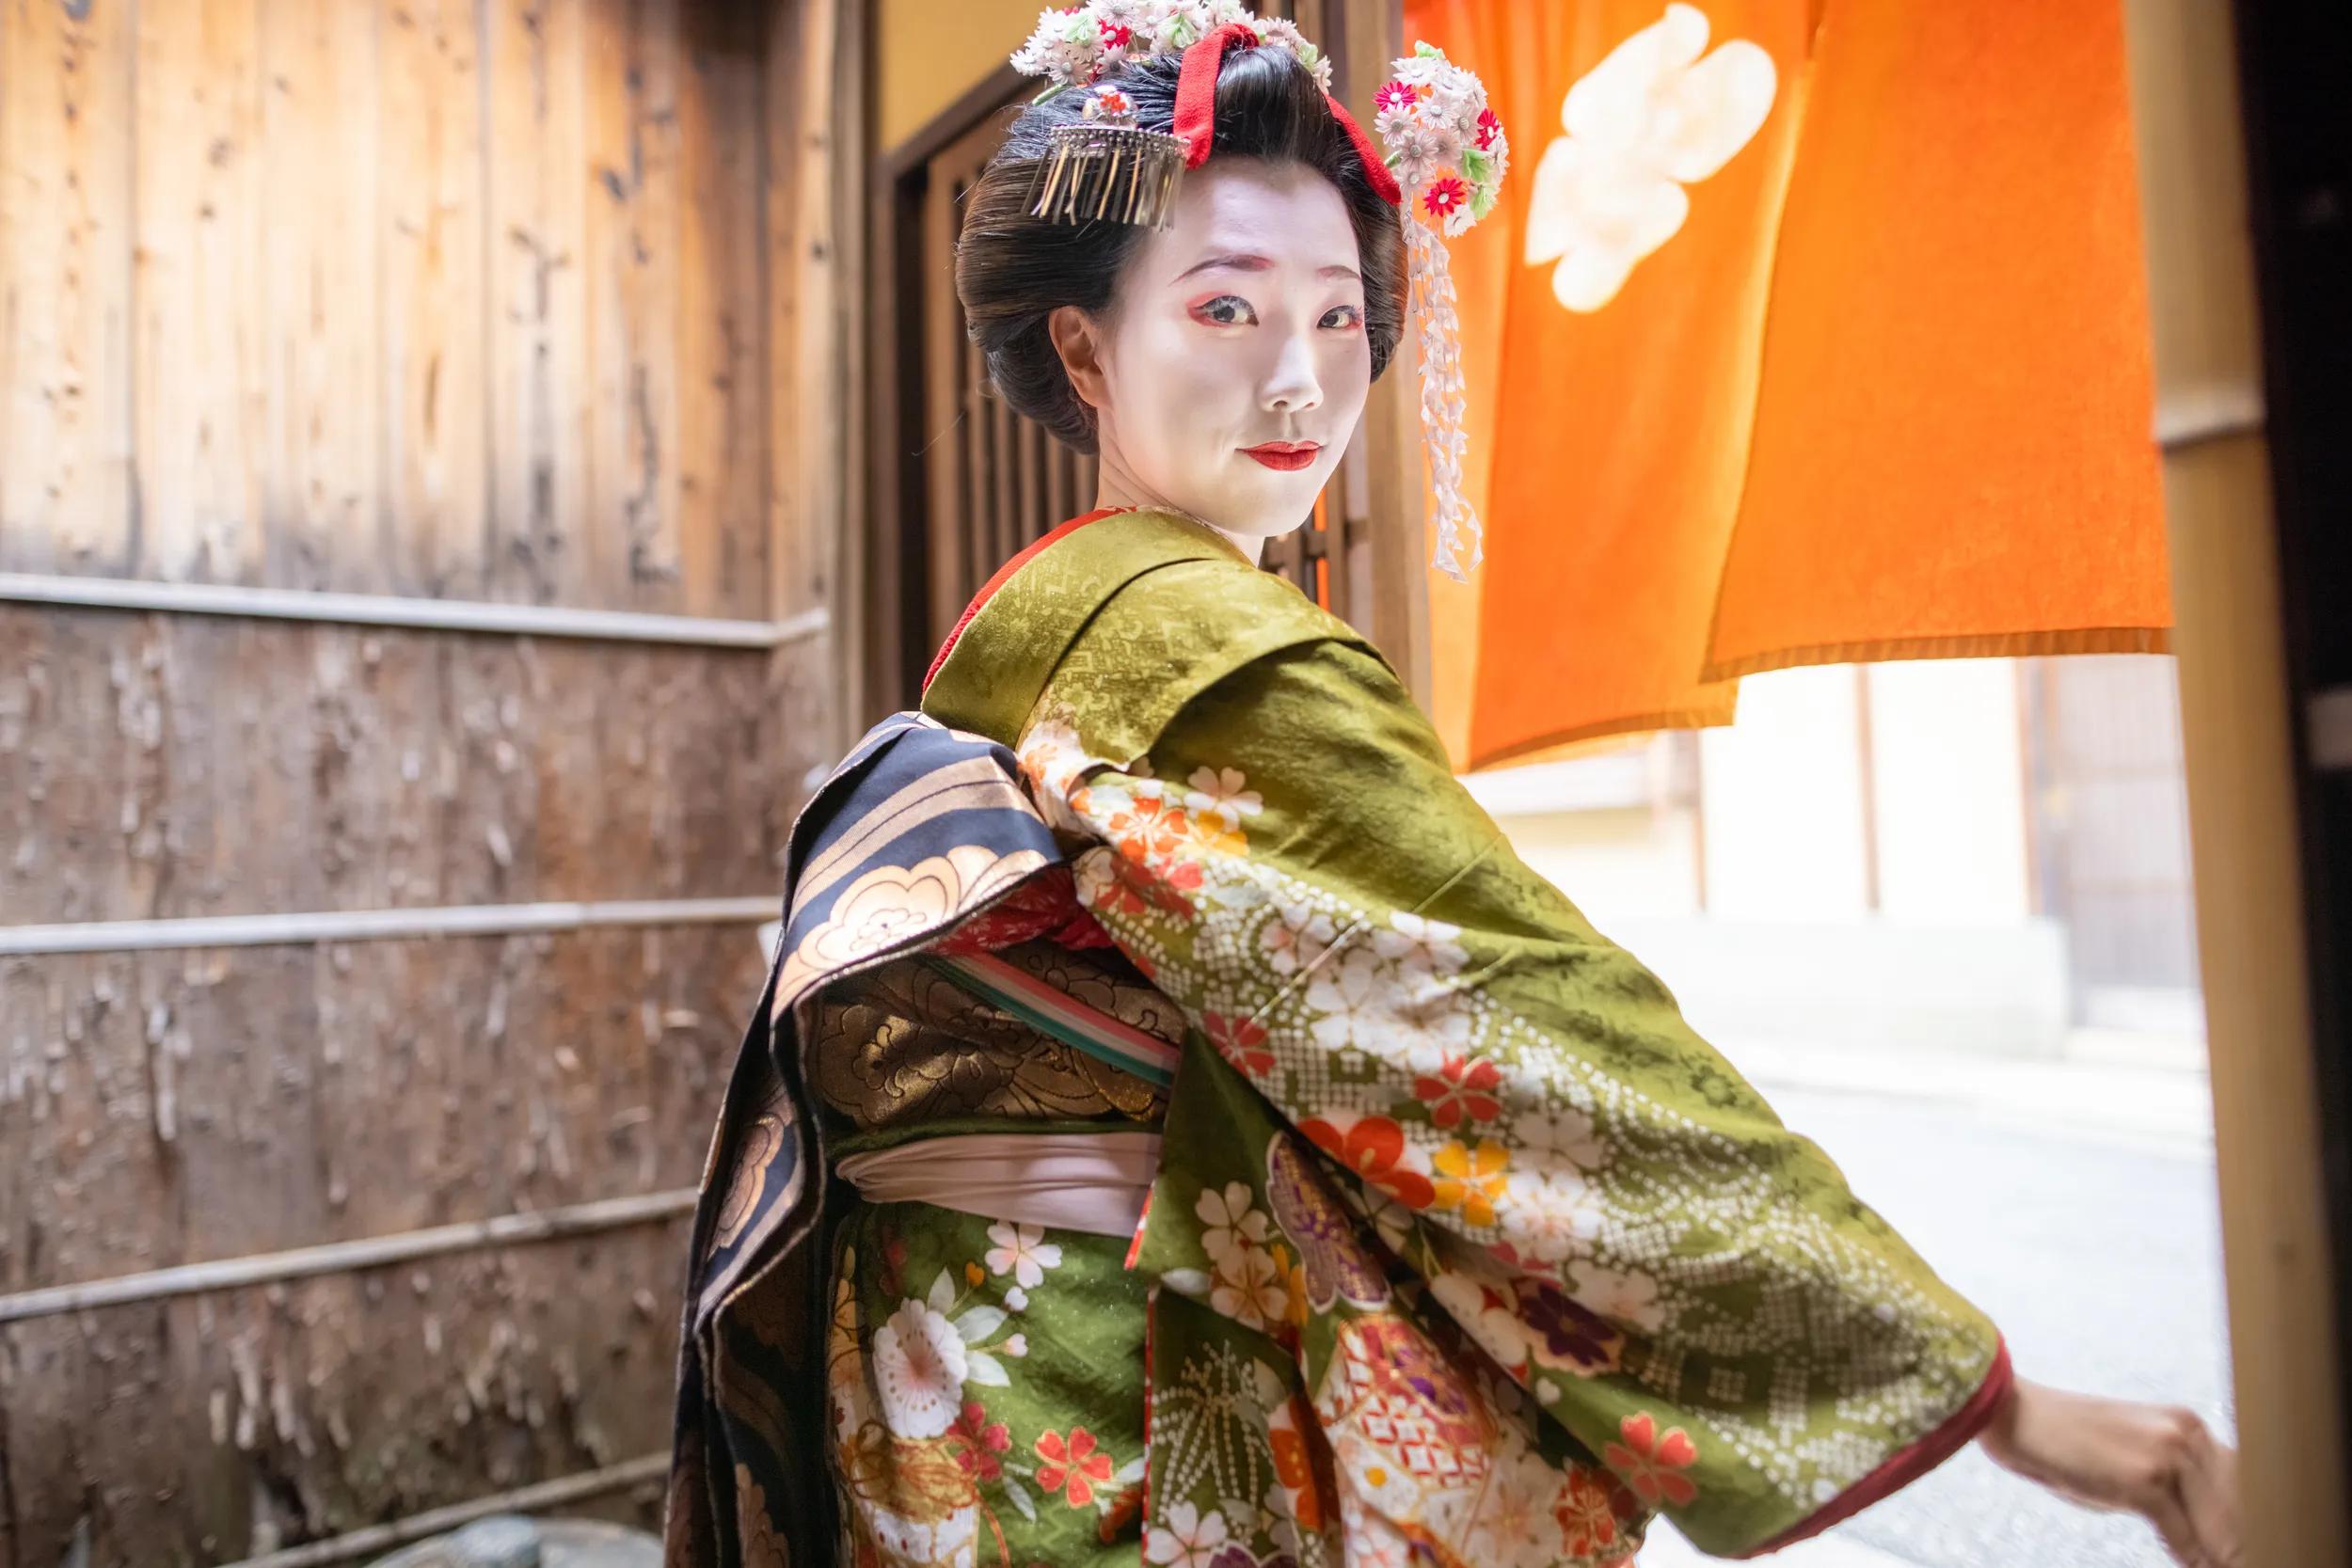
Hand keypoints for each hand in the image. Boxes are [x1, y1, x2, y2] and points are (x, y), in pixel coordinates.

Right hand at [1977, 1378, 2240, 1567]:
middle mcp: (2187, 1434)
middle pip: (2240, 1509)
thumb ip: (2174, 1481)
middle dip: (2242, 1545)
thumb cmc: (2069, 1440)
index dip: (2249, 1522)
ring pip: (2219, 1528)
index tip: (2247, 1550)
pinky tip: (2191, 1566)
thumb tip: (2207, 1535)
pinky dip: (2190, 1559)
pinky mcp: (2144, 1480)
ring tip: (2221, 1567)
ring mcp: (2168, 1455)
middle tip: (2240, 1564)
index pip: (2244, 1484)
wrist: (2015, 1414)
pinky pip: (2184, 1538)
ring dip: (2221, 1557)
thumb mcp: (2132, 1452)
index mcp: (2188, 1425)